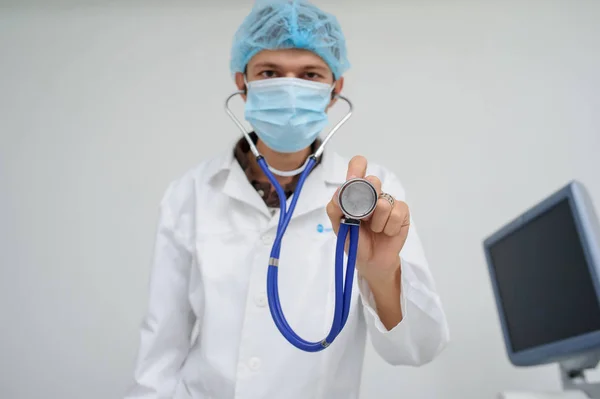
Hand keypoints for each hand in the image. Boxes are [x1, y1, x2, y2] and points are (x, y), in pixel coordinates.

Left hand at [326, 156, 410, 283]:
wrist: (370, 261)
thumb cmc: (353, 240)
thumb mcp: (337, 225)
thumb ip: (334, 208)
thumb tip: (340, 192)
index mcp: (356, 192)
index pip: (357, 166)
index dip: (357, 167)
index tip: (354, 180)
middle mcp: (373, 192)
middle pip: (373, 181)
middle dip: (366, 203)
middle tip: (363, 218)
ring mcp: (388, 201)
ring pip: (383, 203)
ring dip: (376, 222)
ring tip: (374, 230)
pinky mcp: (402, 212)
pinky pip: (396, 214)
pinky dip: (388, 228)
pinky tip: (385, 232)